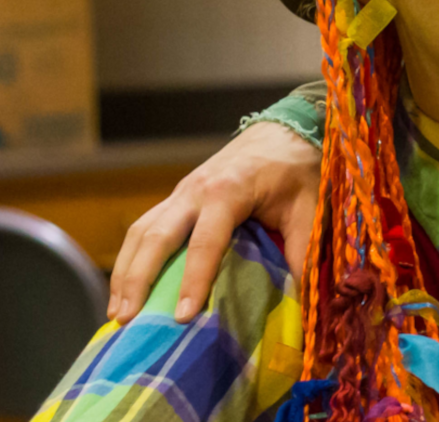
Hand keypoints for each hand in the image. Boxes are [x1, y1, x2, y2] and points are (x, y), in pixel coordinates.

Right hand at [109, 121, 320, 323]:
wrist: (283, 132)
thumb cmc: (295, 171)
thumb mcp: (308, 207)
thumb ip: (302, 250)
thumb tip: (303, 297)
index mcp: (228, 191)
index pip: (205, 242)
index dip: (193, 281)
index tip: (183, 316)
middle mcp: (194, 192)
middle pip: (154, 236)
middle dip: (137, 279)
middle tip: (126, 319)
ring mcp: (179, 194)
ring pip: (139, 233)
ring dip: (124, 273)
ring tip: (116, 313)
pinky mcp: (175, 201)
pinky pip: (144, 230)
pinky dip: (130, 260)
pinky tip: (125, 289)